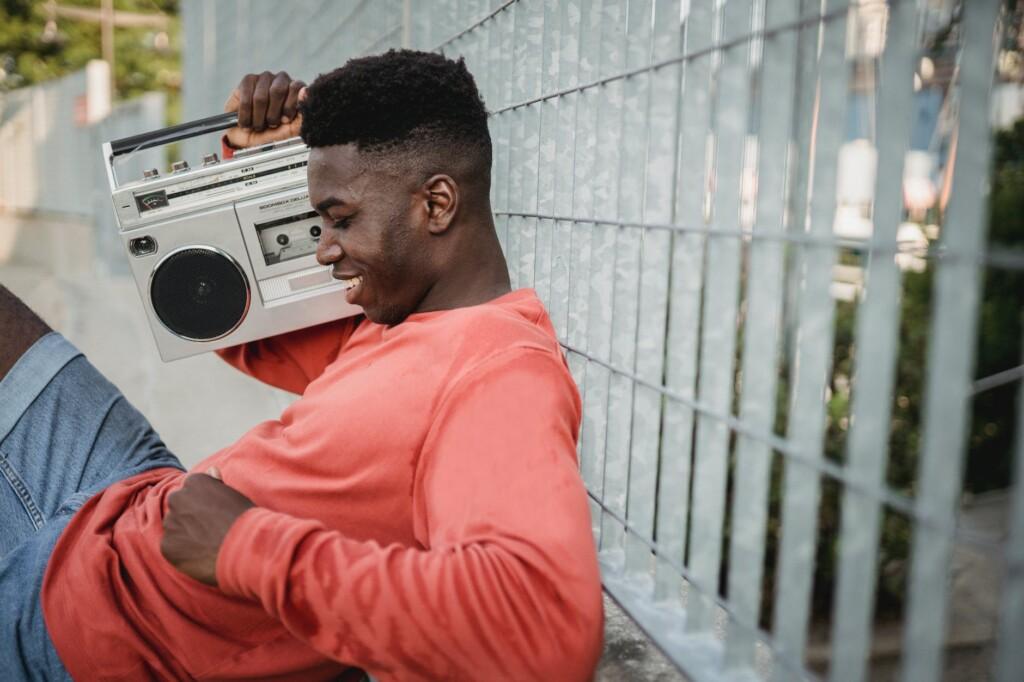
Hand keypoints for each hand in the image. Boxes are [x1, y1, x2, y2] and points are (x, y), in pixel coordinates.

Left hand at [161, 467, 254, 586]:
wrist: (243, 546)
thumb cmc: (243, 519)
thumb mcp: (233, 494)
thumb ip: (216, 483)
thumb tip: (211, 470)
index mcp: (195, 482)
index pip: (191, 490)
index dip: (203, 505)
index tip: (215, 514)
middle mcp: (177, 498)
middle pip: (179, 507)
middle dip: (189, 517)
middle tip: (209, 530)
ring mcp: (171, 522)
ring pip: (175, 527)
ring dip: (185, 534)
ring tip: (207, 544)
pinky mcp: (167, 545)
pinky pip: (172, 547)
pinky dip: (182, 552)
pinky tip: (200, 554)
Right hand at [223, 71, 306, 148]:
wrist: (251, 140)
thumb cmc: (275, 133)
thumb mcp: (292, 128)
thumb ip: (302, 114)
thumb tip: (305, 90)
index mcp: (297, 89)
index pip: (296, 87)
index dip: (289, 106)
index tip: (285, 121)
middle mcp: (282, 79)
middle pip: (277, 91)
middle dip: (272, 114)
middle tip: (271, 125)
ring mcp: (265, 78)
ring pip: (260, 98)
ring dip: (258, 119)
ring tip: (258, 126)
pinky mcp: (248, 80)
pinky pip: (246, 100)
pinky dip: (246, 117)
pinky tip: (247, 122)